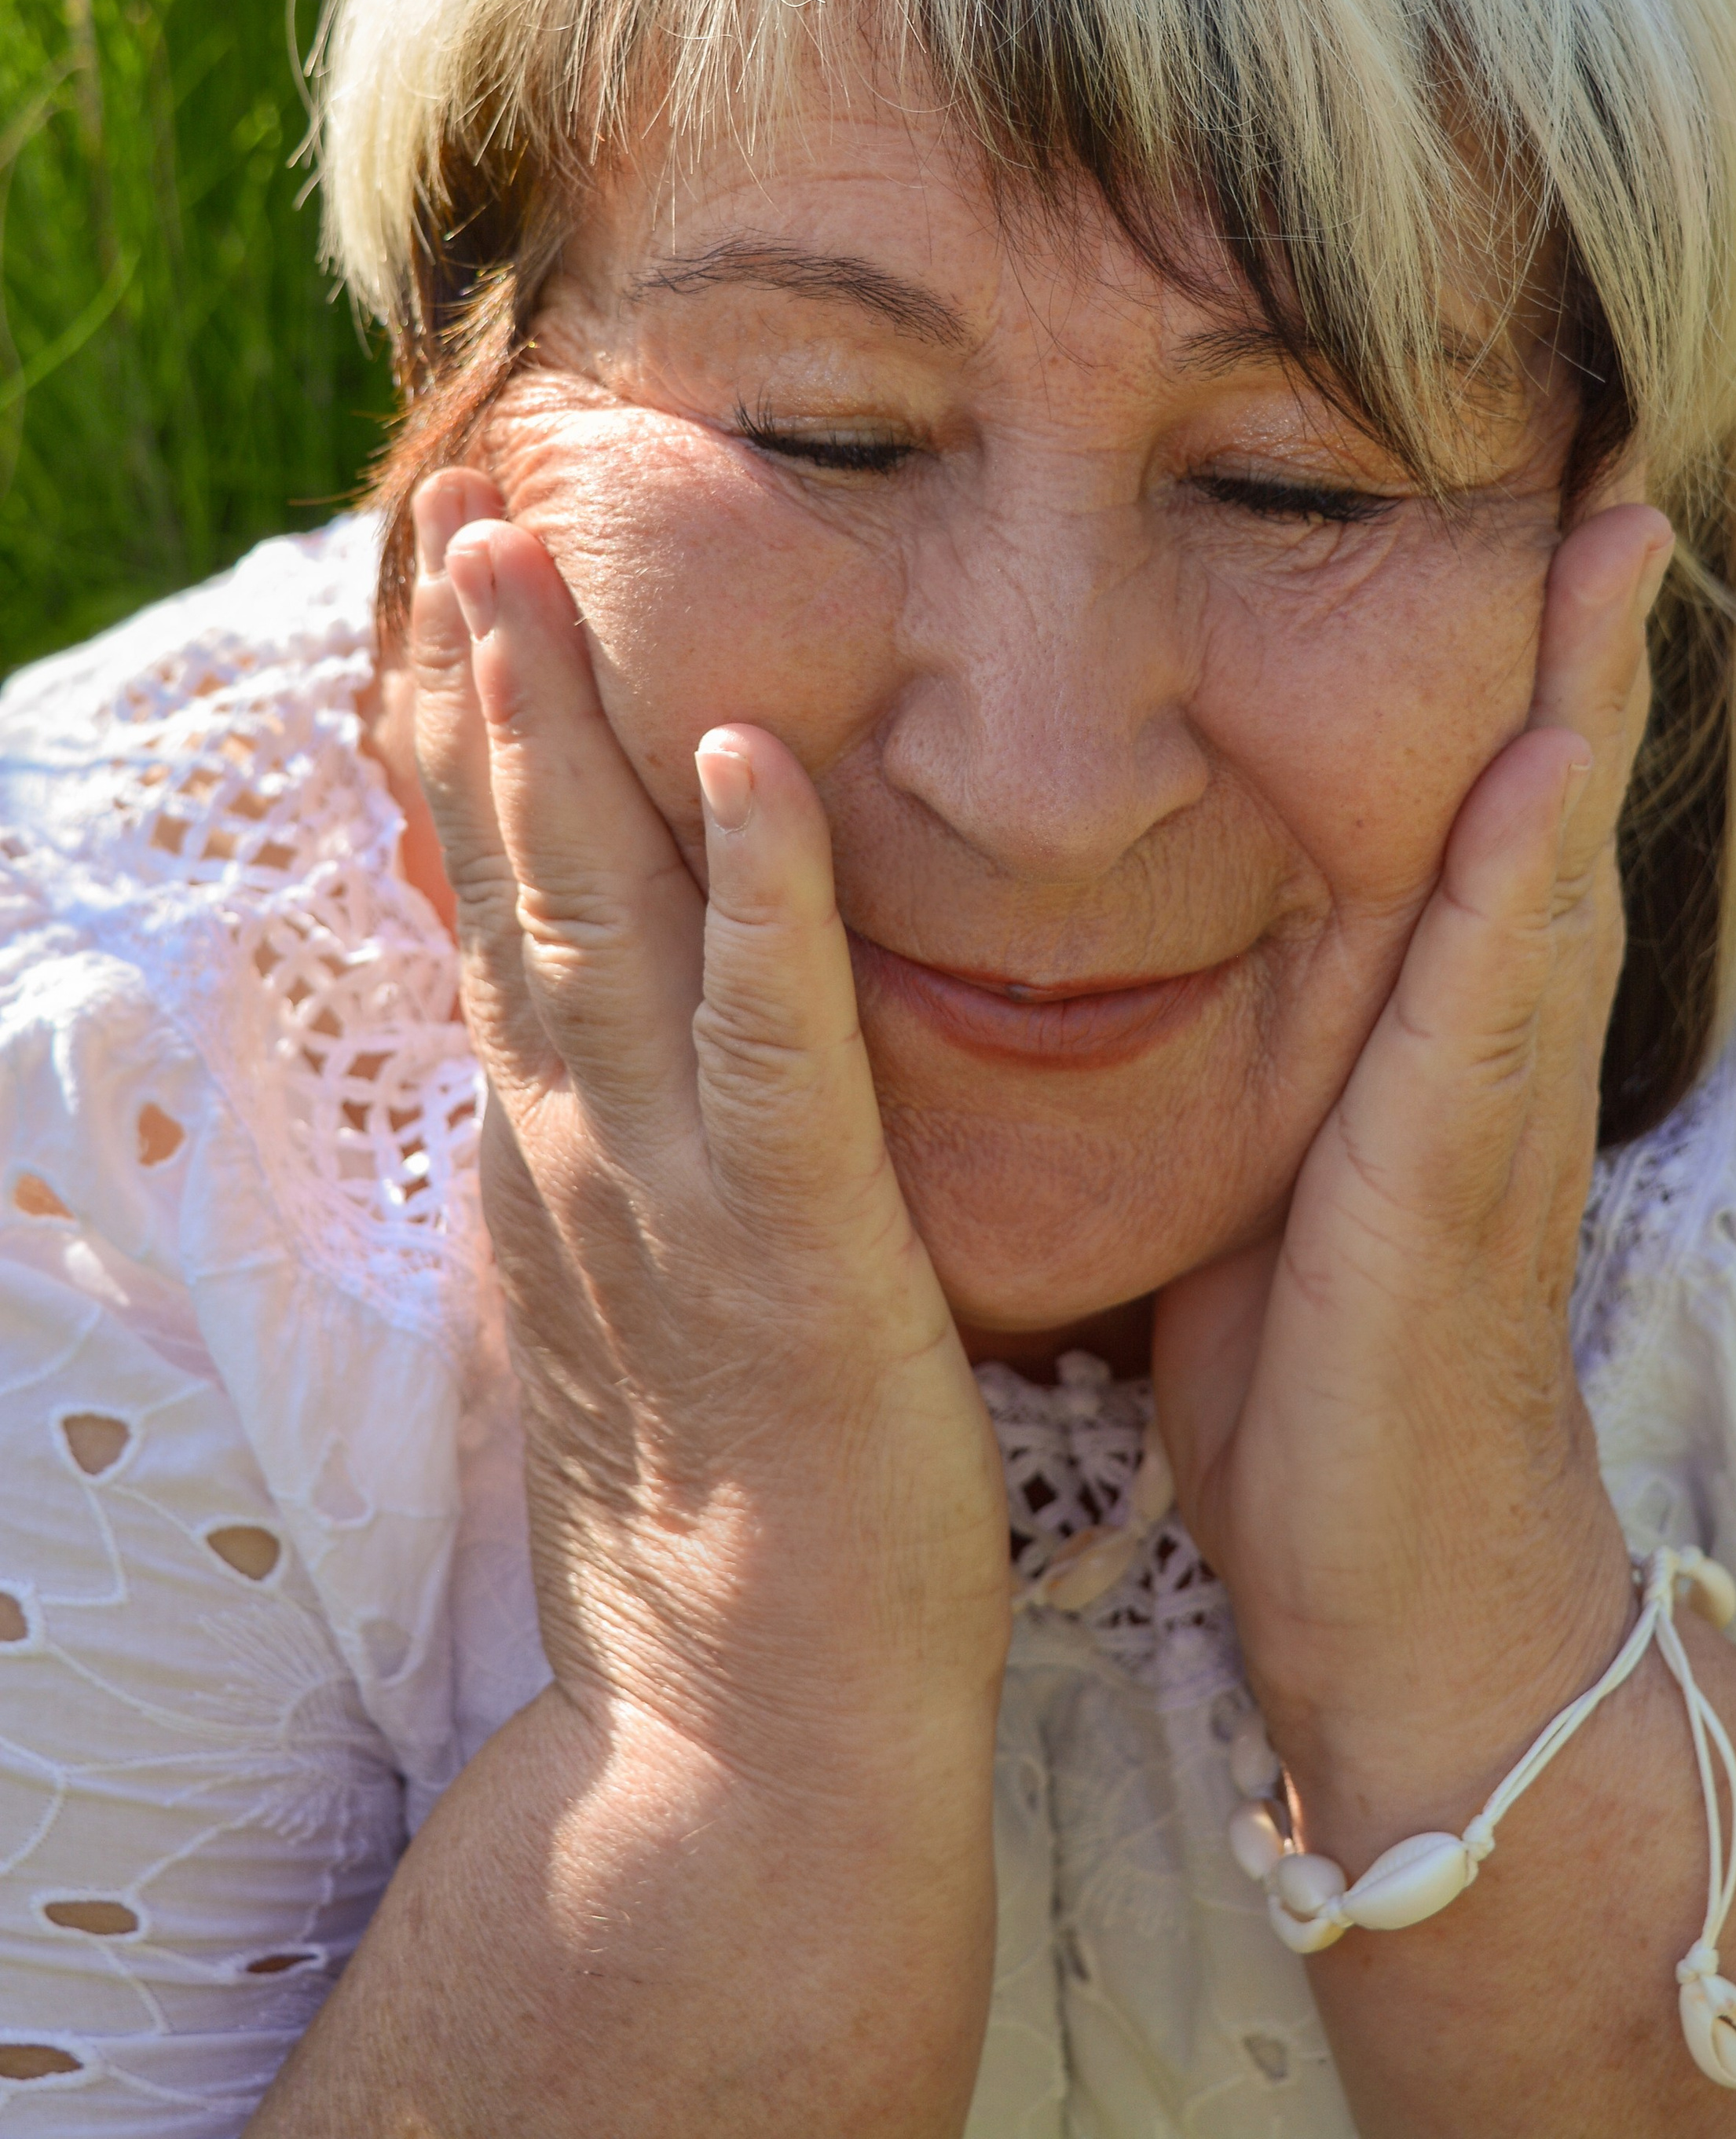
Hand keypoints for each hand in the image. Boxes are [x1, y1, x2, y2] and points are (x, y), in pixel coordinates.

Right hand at [405, 469, 1012, 1773]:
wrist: (747, 1728)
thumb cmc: (720, 1503)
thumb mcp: (629, 1281)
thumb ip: (608, 1143)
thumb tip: (592, 1036)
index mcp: (561, 1140)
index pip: (494, 896)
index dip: (467, 733)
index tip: (450, 582)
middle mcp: (581, 1136)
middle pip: (514, 866)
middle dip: (480, 675)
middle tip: (454, 500)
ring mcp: (670, 1184)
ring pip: (601, 913)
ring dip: (564, 727)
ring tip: (526, 559)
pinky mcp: (792, 1239)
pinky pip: (773, 1036)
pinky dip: (764, 891)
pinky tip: (758, 757)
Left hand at [1153, 502, 1671, 1825]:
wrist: (1391, 1580)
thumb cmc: (1319, 1369)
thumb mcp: (1278, 1156)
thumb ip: (1264, 1040)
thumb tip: (1158, 933)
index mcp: (1434, 1023)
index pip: (1482, 799)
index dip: (1512, 657)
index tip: (1525, 505)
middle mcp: (1483, 1032)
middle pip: (1547, 784)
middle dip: (1581, 626)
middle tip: (1610, 459)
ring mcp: (1486, 1096)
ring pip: (1549, 852)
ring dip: (1588, 695)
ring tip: (1614, 533)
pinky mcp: (1451, 1173)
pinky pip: (1494, 998)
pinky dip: (1525, 876)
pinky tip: (1544, 765)